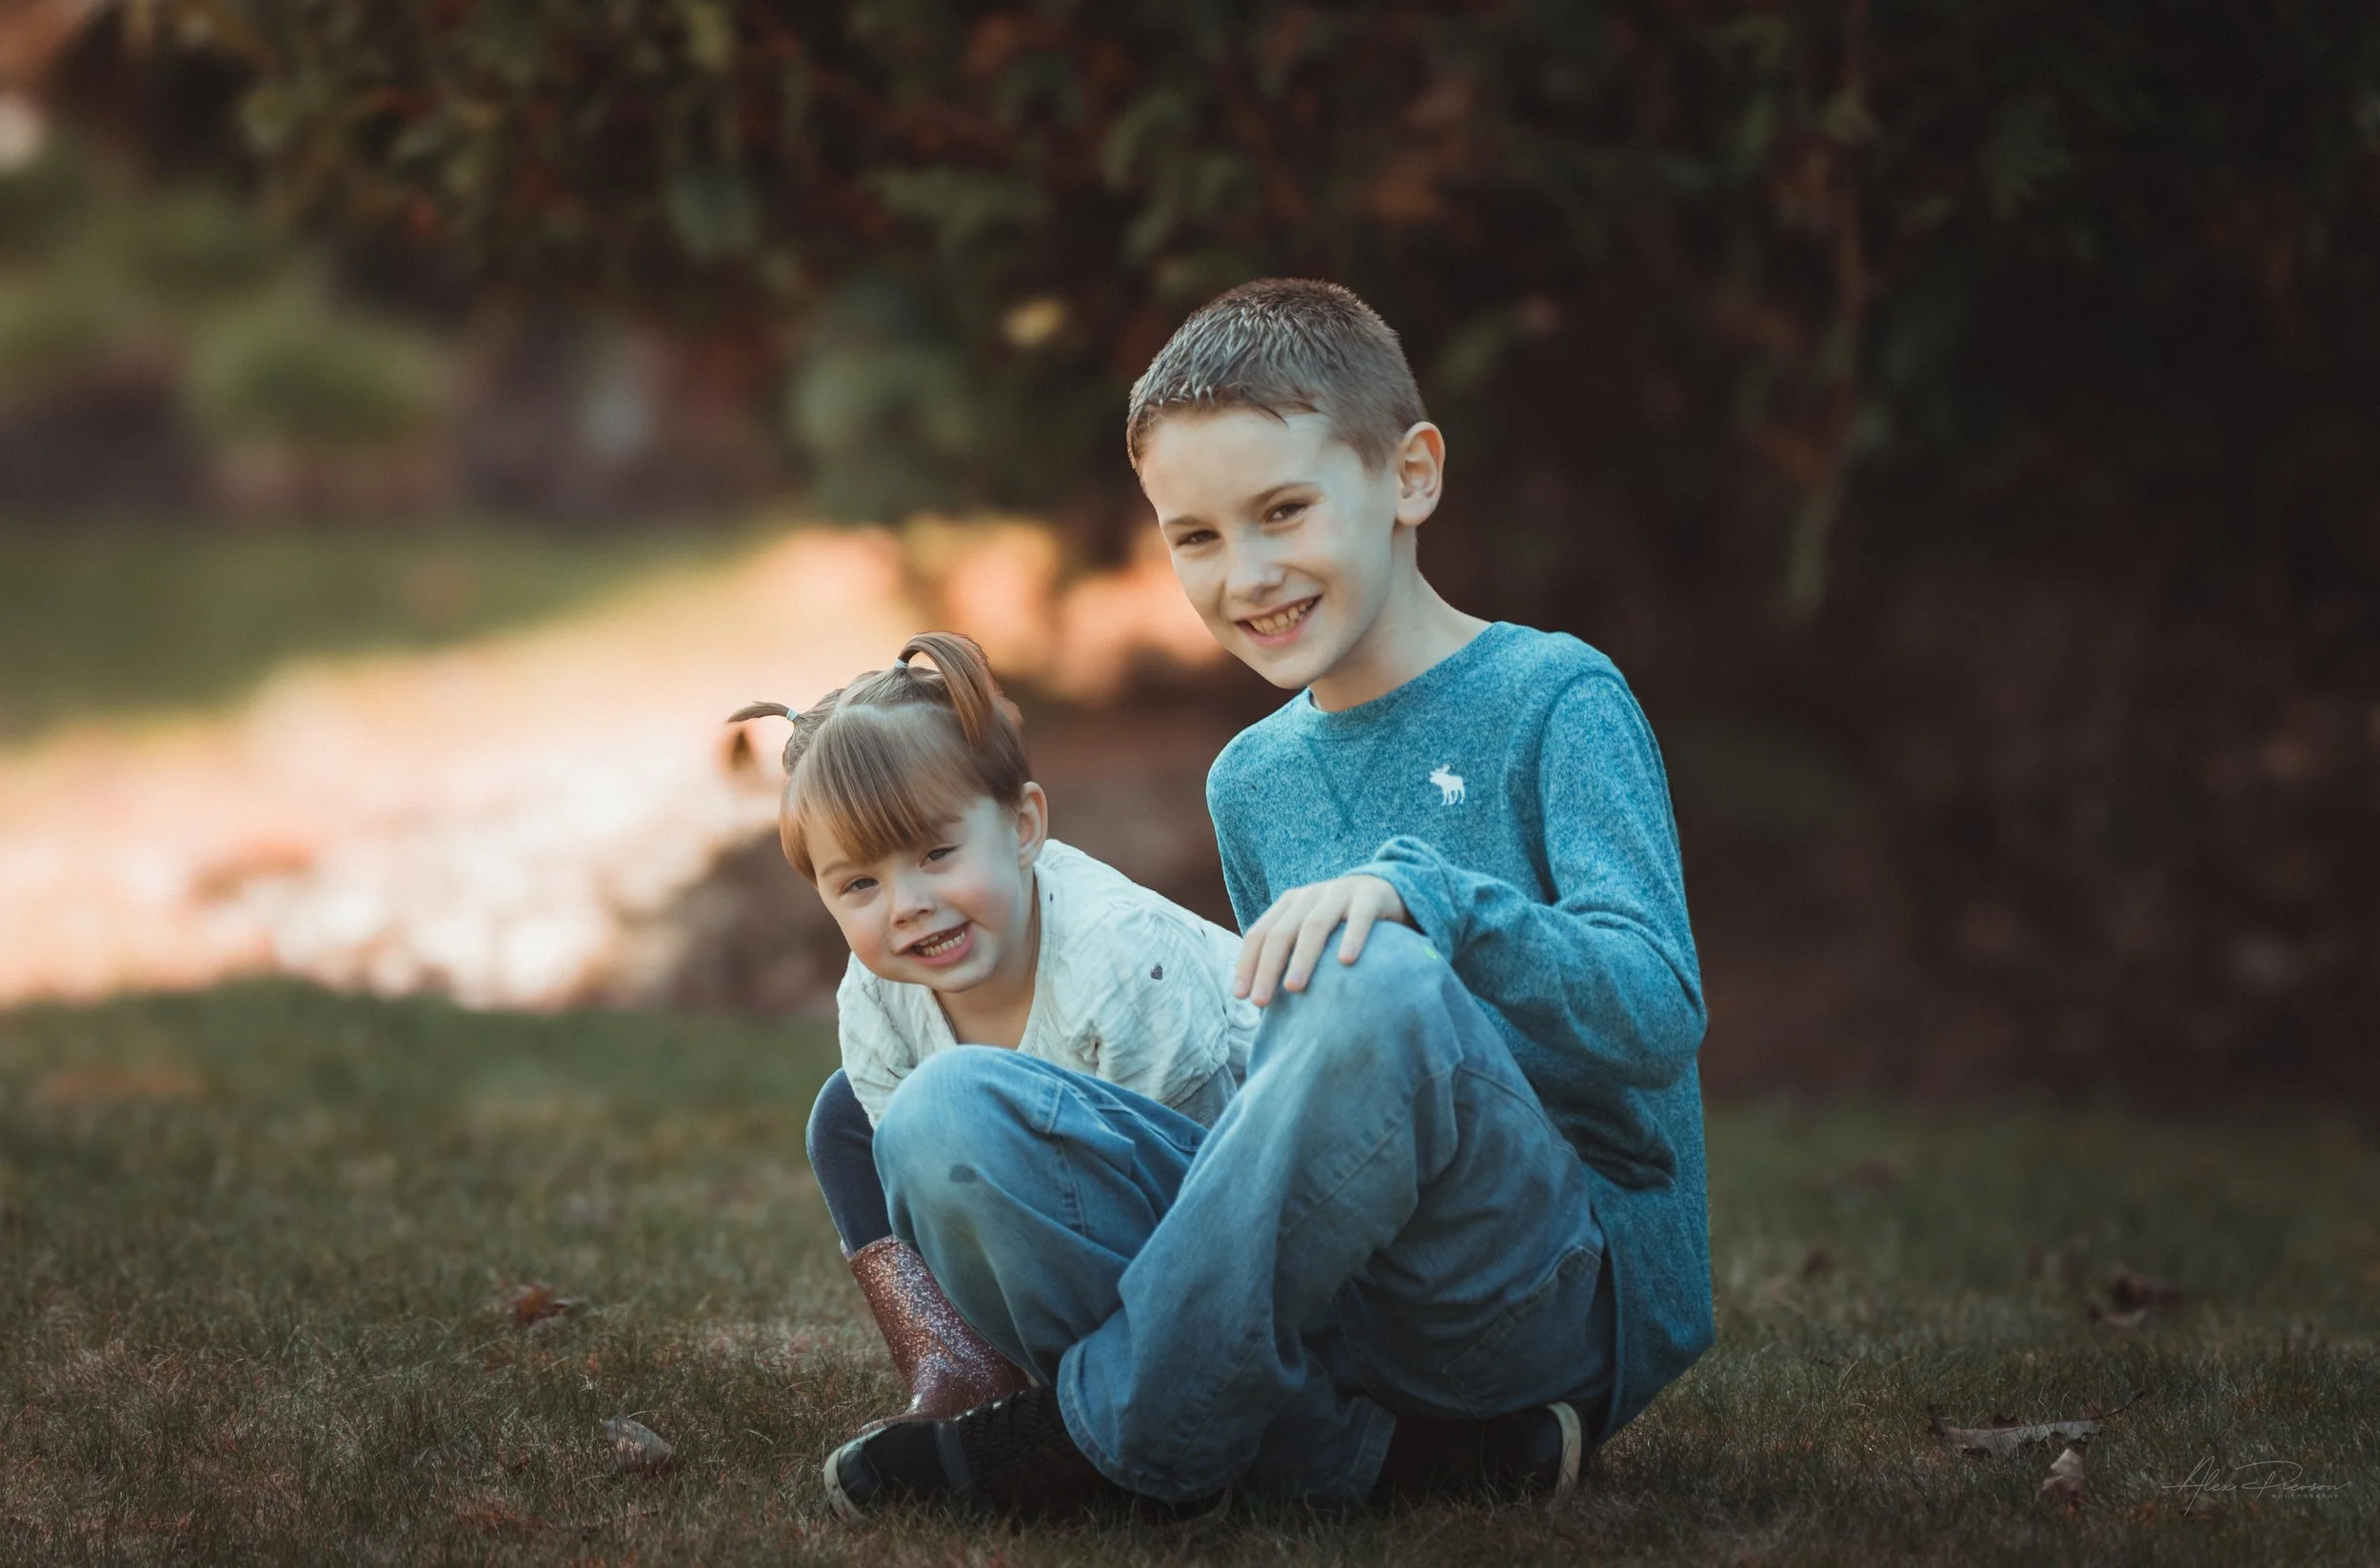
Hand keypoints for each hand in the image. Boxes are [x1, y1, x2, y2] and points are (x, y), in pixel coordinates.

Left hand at [1235, 875, 1407, 1006]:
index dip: (1247, 964)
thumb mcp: (1309, 929)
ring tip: (1294, 988)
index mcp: (1289, 904)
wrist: (1384, 889)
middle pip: (1282, 933)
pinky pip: (1360, 918)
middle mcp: (1309, 896)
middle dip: (1267, 968)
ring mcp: (1339, 894)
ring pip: (1315, 925)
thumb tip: (1260, 998)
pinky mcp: (1370, 897)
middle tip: (1261, 1002)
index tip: (1241, 996)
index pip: (1259, 934)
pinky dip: (1352, 938)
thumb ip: (1289, 952)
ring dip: (1302, 958)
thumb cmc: (1340, 923)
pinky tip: (1346, 962)